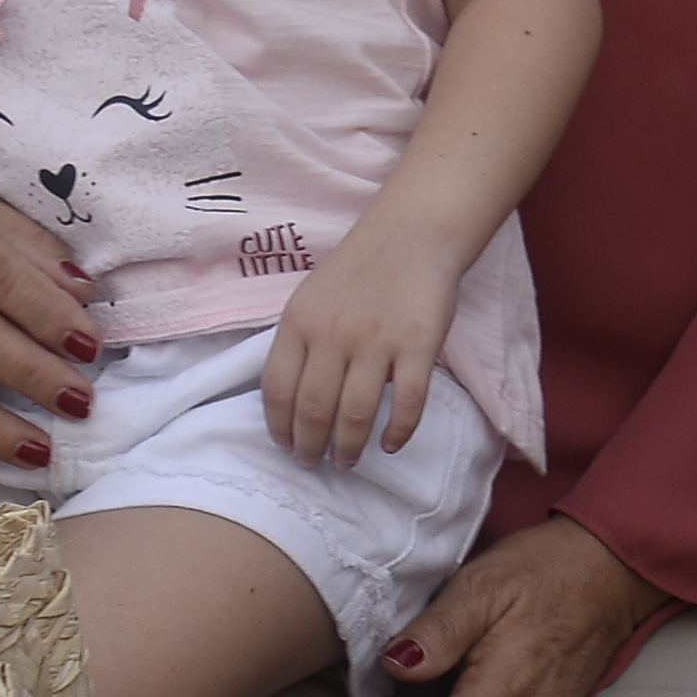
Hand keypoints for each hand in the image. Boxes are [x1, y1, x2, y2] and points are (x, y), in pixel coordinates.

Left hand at [262, 236, 454, 463]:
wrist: (413, 234)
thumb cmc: (359, 270)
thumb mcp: (310, 297)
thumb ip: (299, 342)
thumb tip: (289, 400)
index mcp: (300, 321)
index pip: (277, 388)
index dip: (279, 426)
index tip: (286, 445)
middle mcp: (334, 334)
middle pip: (314, 409)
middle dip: (311, 446)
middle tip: (315, 462)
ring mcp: (378, 341)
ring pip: (356, 414)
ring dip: (349, 447)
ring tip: (347, 460)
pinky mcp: (420, 345)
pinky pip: (408, 403)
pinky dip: (398, 431)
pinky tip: (391, 443)